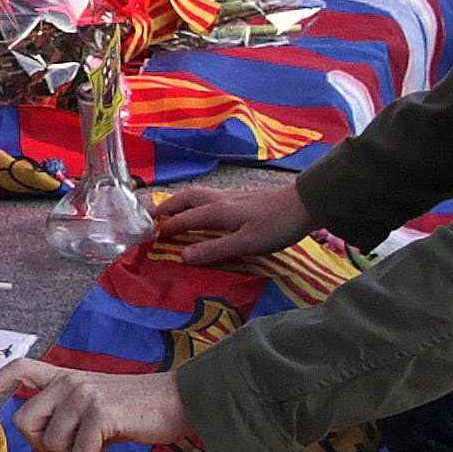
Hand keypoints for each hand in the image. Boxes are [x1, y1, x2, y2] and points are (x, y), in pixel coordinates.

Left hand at [0, 356, 196, 451]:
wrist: (178, 402)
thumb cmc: (136, 412)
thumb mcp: (93, 412)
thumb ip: (64, 424)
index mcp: (65, 377)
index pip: (19, 369)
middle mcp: (70, 381)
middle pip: (24, 422)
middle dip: (41, 447)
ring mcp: (84, 395)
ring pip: (51, 444)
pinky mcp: (101, 413)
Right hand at [150, 172, 312, 265]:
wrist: (305, 204)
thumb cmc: (276, 226)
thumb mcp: (246, 243)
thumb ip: (214, 249)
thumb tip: (183, 256)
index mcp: (217, 212)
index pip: (183, 219)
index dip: (165, 228)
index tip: (147, 237)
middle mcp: (219, 200)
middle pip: (185, 199)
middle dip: (166, 207)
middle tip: (151, 218)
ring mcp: (230, 196)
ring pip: (196, 195)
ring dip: (179, 202)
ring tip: (170, 210)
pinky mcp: (241, 197)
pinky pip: (207, 197)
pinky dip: (194, 202)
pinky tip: (201, 209)